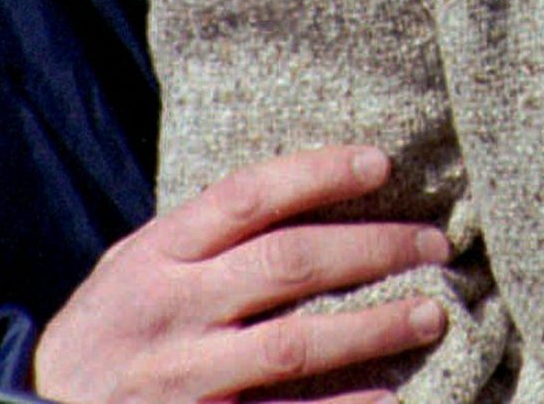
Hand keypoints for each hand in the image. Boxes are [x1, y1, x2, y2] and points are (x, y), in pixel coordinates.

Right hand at [34, 145, 451, 403]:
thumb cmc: (108, 328)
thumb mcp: (135, 265)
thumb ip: (204, 236)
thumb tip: (311, 194)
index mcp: (157, 254)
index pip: (247, 195)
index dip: (318, 173)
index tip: (382, 162)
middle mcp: (170, 310)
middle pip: (287, 265)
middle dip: (372, 249)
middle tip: (435, 244)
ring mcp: (183, 378)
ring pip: (293, 344)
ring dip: (373, 328)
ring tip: (431, 314)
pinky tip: (391, 395)